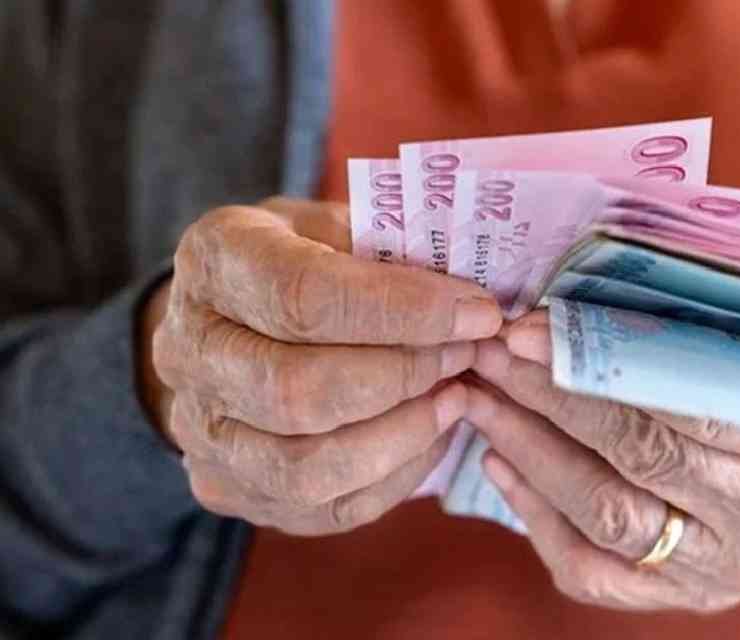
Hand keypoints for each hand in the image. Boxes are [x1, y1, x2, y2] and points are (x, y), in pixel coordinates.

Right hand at [141, 197, 501, 534]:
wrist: (234, 319)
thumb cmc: (307, 259)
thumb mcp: (341, 225)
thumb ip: (393, 251)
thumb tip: (471, 301)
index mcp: (214, 261)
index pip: (302, 297)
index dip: (402, 310)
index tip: (476, 311)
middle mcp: (187, 350)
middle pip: (297, 390)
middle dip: (404, 375)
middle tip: (467, 354)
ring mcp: (199, 431)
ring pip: (305, 466)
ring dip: (402, 435)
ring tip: (456, 398)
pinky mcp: (229, 488)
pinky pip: (322, 508)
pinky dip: (394, 478)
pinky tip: (432, 435)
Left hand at [463, 311, 739, 611]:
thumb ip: (712, 323)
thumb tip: (595, 283)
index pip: (694, 404)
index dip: (607, 365)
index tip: (536, 327)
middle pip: (645, 458)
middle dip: (554, 399)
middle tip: (494, 351)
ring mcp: (727, 572)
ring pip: (608, 516)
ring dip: (531, 450)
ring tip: (482, 396)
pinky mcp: (681, 598)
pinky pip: (591, 570)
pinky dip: (536, 513)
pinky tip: (499, 459)